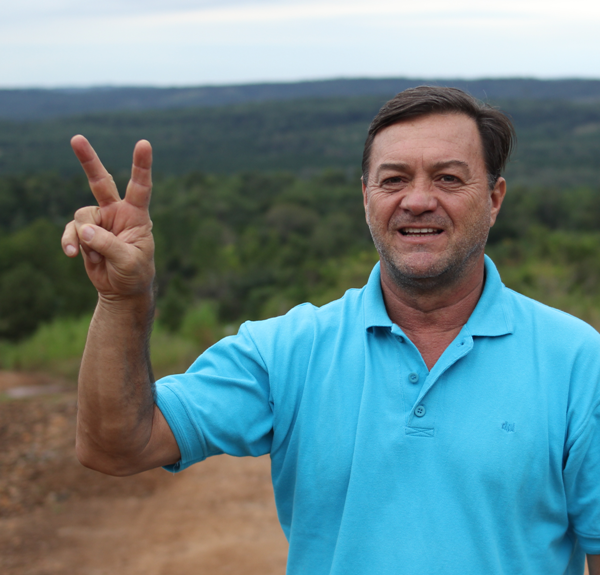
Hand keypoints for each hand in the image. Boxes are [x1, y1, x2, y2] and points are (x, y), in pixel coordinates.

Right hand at [62, 135, 154, 300]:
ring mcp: (99, 221)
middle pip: (101, 182)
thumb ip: (108, 244)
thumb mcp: (128, 261)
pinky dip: (70, 242)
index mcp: (137, 215)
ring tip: (97, 257)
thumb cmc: (135, 273)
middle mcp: (117, 213)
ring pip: (82, 216)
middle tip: (76, 138)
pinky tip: (72, 254)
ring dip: (85, 239)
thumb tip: (84, 229)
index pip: (140, 187)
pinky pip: (71, 231)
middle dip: (88, 161)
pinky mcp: (85, 233)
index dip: (141, 166)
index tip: (143, 143)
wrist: (122, 290)